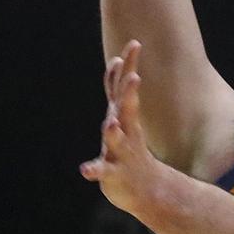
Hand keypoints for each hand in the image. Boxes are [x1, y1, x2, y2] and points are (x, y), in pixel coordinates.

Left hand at [81, 41, 165, 214]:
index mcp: (126, 117)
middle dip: (130, 94)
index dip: (129, 66)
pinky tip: (85, 170)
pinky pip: (102, 171)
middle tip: (136, 77)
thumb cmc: (131, 148)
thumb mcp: (125, 115)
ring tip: (110, 123)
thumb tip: (116, 60)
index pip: (126, 87)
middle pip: (127, 109)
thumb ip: (118, 89)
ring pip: (116, 141)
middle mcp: (126, 131)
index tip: (135, 43)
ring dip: (113, 132)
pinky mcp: (113, 174)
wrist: (147, 190)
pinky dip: (94, 170)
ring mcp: (120, 153)